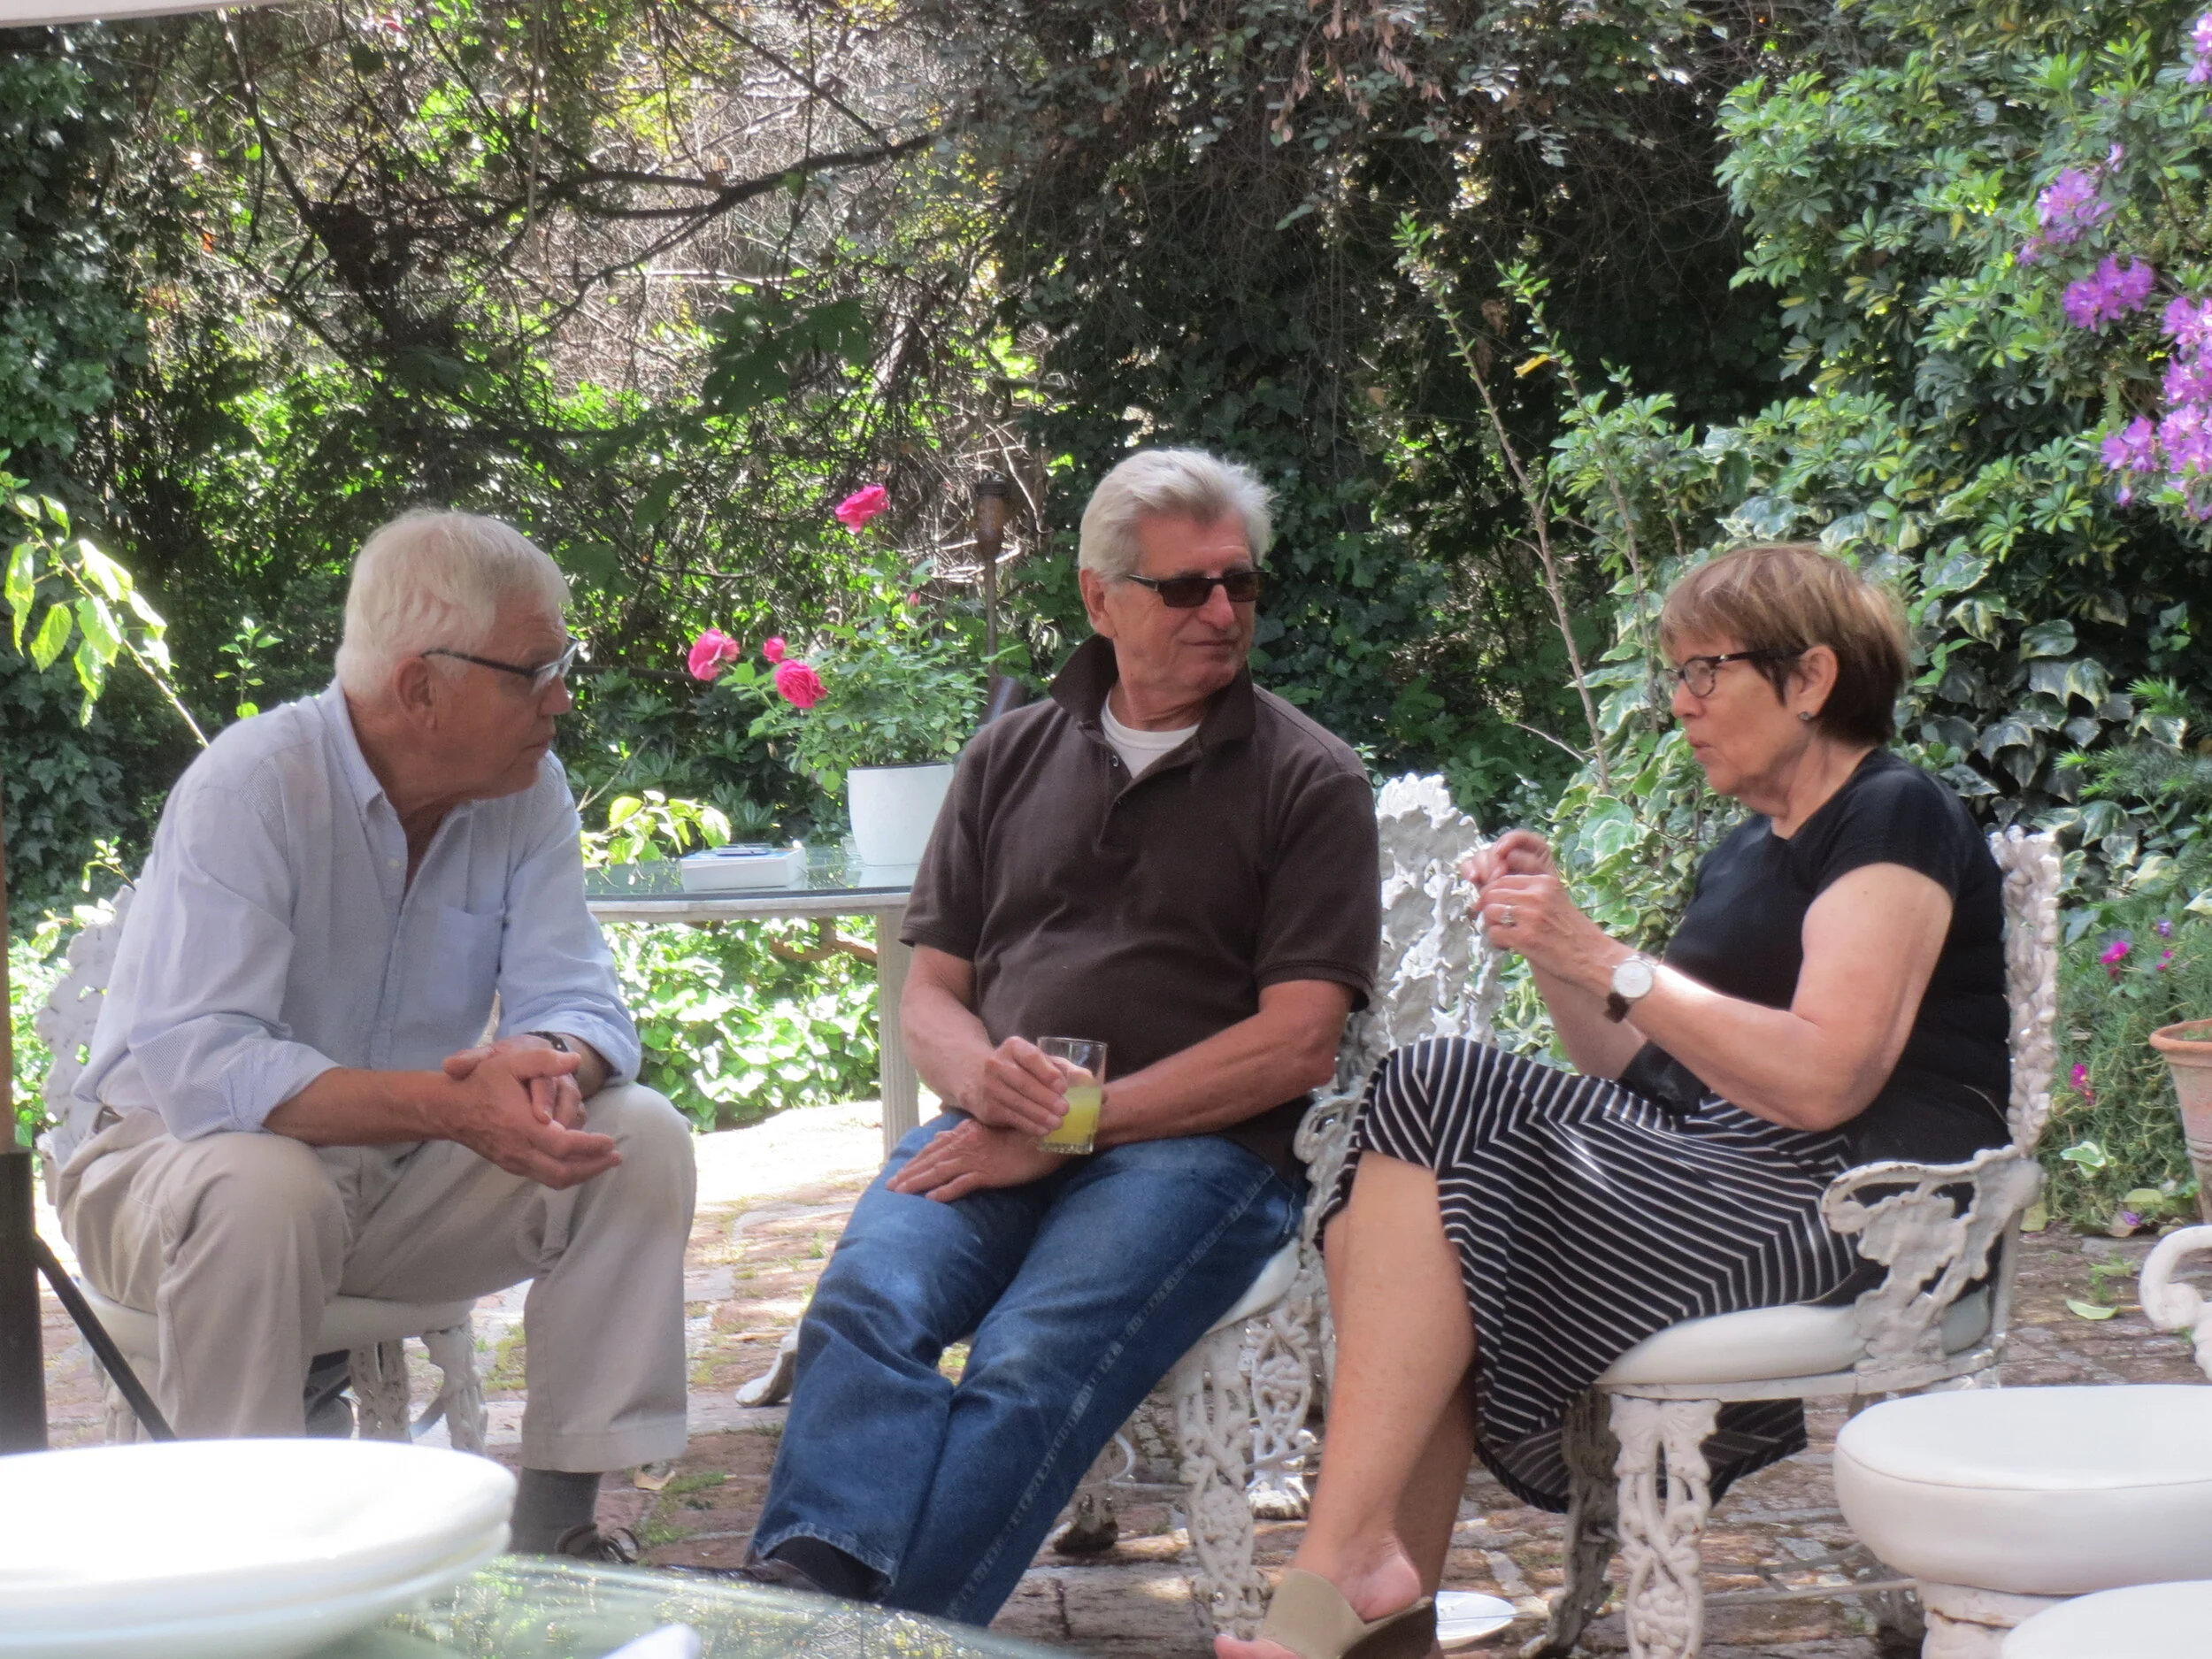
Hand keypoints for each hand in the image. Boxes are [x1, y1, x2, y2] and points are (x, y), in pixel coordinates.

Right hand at [438, 1044, 619, 1188]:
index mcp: (522, 1126)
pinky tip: (578, 1163)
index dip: (590, 1147)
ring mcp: (513, 1161)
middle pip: (562, 1172)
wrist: (449, 1108)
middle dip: (592, 1167)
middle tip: (615, 1157)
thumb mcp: (510, 1062)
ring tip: (602, 1163)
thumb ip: (543, 1060)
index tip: (610, 1142)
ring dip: (581, 1174)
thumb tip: (574, 1059)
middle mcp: (519, 1150)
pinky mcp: (510, 1165)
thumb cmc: (482, 1083)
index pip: (563, 1145)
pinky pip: (542, 1177)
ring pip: (553, 1179)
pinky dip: (565, 1174)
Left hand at [886, 1119, 1064, 1202]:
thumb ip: (967, 1132)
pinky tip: (932, 1199)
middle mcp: (967, 1144)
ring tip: (900, 1193)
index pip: (933, 1148)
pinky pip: (962, 1183)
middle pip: (931, 1160)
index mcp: (967, 1133)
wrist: (1047, 1138)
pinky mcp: (988, 1173)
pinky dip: (946, 1191)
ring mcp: (977, 1158)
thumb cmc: (1022, 1135)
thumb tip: (945, 1135)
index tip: (899, 1171)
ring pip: (940, 1171)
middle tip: (890, 1186)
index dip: (915, 1160)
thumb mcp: (990, 1130)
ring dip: (917, 1182)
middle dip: (908, 1173)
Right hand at [957, 1036, 1074, 1136]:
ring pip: (1016, 1102)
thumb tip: (1090, 1081)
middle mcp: (997, 1064)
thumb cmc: (1019, 1069)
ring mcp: (989, 1087)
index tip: (1063, 1086)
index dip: (1047, 1072)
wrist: (976, 1077)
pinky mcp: (987, 1108)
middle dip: (1045, 1097)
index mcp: (1013, 1047)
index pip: (1030, 1057)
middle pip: (1023, 1082)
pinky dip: (1028, 1125)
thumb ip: (1063, 1068)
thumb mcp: (1036, 1061)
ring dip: (1039, 1115)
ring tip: (1058, 1123)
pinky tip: (1043, 1130)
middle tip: (1065, 1109)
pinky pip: (1010, 1117)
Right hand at [1460, 829, 1556, 893]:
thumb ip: (1531, 865)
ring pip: (1482, 855)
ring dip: (1483, 867)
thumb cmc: (1546, 901)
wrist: (1537, 922)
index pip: (1518, 837)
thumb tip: (1509, 855)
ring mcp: (1494, 865)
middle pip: (1496, 847)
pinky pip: (1469, 865)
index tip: (1502, 853)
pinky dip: (1469, 870)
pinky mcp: (1482, 875)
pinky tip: (1473, 879)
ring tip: (1488, 883)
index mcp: (1533, 851)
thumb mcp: (1545, 881)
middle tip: (1495, 877)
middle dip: (1494, 860)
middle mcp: (1511, 854)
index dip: (1508, 841)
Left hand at [1471, 866, 1620, 988]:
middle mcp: (1536, 895)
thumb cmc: (1575, 932)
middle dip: (1487, 909)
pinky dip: (1496, 941)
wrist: (1594, 957)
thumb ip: (1531, 893)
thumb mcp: (1555, 900)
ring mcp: (1529, 916)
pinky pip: (1493, 933)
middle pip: (1491, 894)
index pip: (1502, 879)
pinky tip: (1508, 946)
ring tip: (1504, 935)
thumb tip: (1495, 894)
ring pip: (1489, 912)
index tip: (1493, 906)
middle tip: (1496, 922)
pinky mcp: (1524, 938)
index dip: (1492, 893)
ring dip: (1491, 925)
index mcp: (1543, 882)